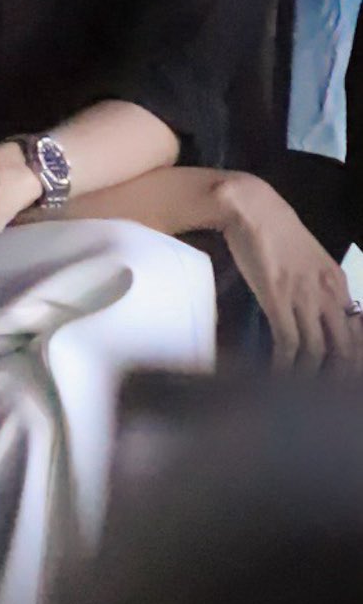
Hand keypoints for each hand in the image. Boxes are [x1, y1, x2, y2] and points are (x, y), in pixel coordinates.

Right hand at [218, 174, 362, 372]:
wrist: (251, 207)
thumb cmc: (274, 230)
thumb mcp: (308, 260)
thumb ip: (316, 286)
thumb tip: (313, 314)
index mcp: (338, 282)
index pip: (358, 330)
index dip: (353, 359)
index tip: (341, 377)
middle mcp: (327, 292)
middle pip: (346, 347)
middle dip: (338, 376)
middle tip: (324, 395)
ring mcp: (303, 296)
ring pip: (318, 350)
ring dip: (308, 376)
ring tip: (296, 391)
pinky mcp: (277, 298)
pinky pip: (288, 342)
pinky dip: (284, 364)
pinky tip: (276, 375)